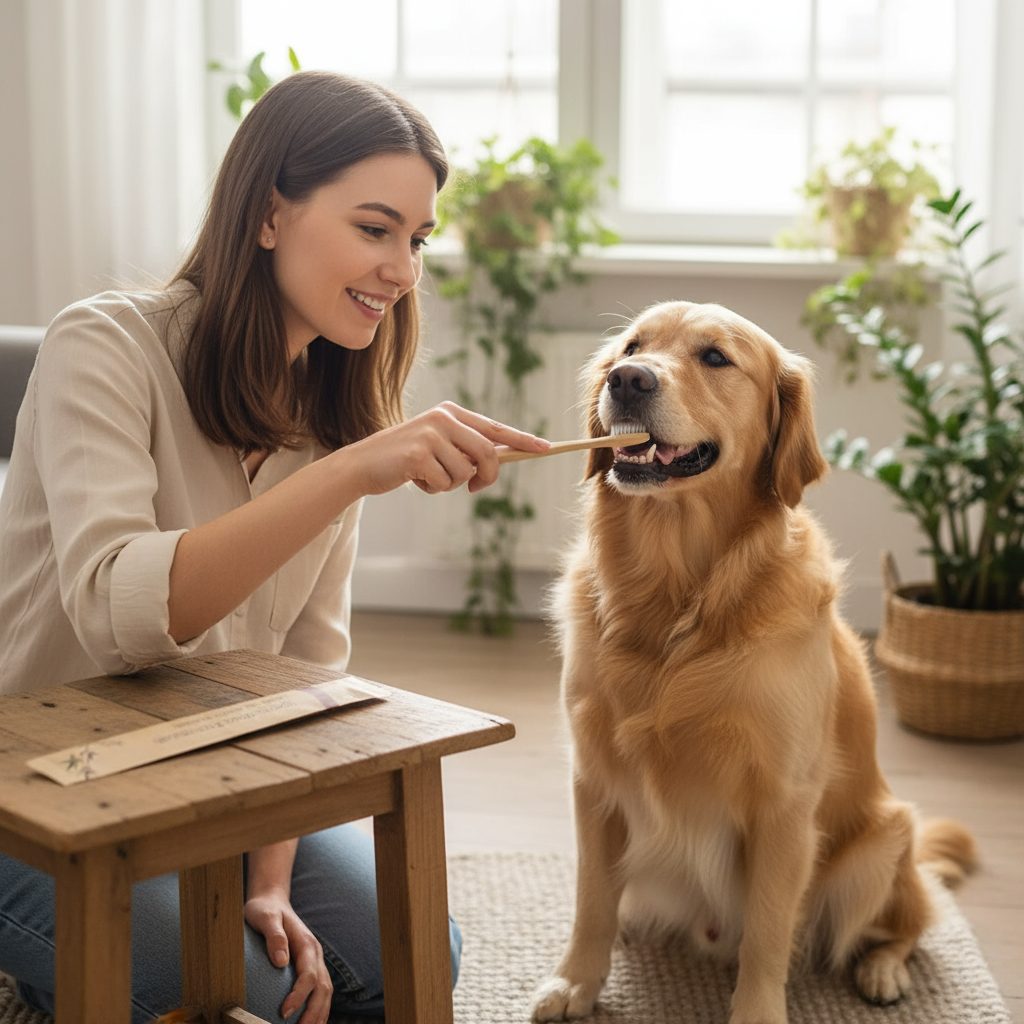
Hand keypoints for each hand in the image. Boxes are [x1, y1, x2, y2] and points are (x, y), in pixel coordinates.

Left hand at [244, 891, 332, 1023]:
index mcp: (307, 943)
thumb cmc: (265, 910)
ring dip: (319, 1014)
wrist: (272, 902)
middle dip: (314, 1013)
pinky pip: (320, 991)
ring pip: (325, 992)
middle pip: (323, 988)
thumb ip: (274, 936)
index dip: (299, 995)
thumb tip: (280, 960)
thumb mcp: (265, 917)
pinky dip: (318, 1009)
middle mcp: (315, 954)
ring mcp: (315, 961)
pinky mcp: (310, 968)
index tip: (284, 1012)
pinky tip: (309, 1022)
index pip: (309, 974)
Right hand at [342, 401, 549, 496]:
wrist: (362, 464)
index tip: (546, 448)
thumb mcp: (438, 448)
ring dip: (451, 485)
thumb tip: (501, 458)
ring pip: (466, 472)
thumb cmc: (405, 460)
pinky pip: (445, 482)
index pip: (495, 428)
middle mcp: (443, 418)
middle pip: (488, 452)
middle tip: (476, 488)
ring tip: (429, 477)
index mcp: (451, 413)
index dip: (522, 440)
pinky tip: (415, 480)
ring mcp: (430, 434)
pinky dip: (433, 489)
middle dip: (488, 476)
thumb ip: (465, 450)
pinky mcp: (418, 453)